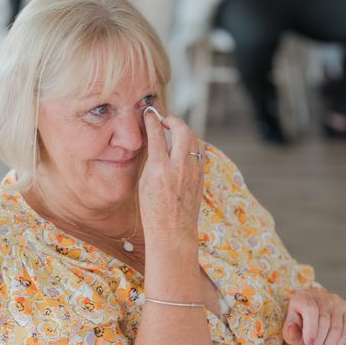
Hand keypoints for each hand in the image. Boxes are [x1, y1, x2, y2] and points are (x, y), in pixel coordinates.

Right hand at [138, 110, 203, 239]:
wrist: (173, 231)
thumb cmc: (153, 210)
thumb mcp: (144, 182)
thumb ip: (151, 159)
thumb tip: (154, 139)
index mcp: (159, 169)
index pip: (157, 134)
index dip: (153, 120)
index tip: (150, 114)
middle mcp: (179, 167)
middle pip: (182, 130)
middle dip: (174, 120)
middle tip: (165, 121)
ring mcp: (193, 171)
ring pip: (194, 139)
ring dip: (184, 131)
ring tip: (174, 133)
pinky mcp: (201, 176)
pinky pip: (198, 152)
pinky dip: (190, 145)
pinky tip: (182, 148)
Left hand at [282, 288, 345, 344]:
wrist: (311, 319)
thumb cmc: (298, 324)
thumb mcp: (289, 328)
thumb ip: (289, 331)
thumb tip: (292, 332)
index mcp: (304, 296)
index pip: (311, 310)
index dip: (311, 330)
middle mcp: (322, 294)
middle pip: (324, 322)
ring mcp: (337, 301)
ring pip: (336, 328)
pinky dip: (339, 343)